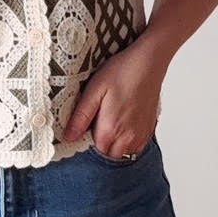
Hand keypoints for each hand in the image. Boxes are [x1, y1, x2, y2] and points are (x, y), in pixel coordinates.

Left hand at [62, 38, 163, 159]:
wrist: (149, 62)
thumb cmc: (122, 71)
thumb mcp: (94, 90)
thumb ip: (81, 117)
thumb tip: (68, 137)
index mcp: (110, 129)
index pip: (93, 150)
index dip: (86, 139)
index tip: (86, 125)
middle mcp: (128, 137)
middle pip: (108, 154)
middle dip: (101, 144)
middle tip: (98, 121)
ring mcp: (141, 134)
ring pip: (124, 153)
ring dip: (115, 144)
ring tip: (112, 121)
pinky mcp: (149, 129)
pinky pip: (137, 147)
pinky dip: (129, 142)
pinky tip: (124, 123)